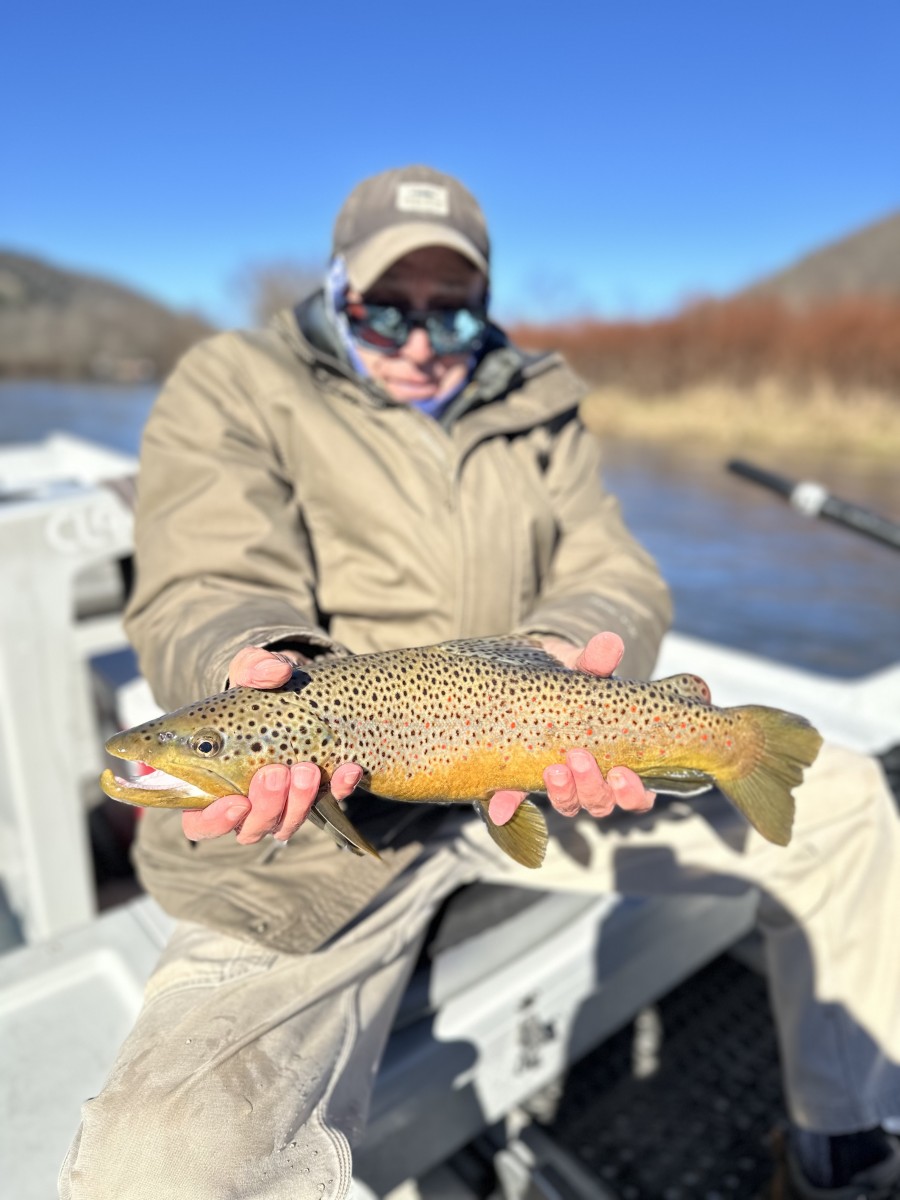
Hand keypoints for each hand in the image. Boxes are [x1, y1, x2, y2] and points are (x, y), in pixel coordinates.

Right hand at [182, 647, 362, 843]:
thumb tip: (273, 672)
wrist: (298, 690)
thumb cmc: (259, 688)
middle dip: (266, 805)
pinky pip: (330, 803)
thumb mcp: (250, 671)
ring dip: (299, 802)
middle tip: (275, 773)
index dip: (215, 821)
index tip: (236, 802)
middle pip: (250, 828)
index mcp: (211, 784)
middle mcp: (246, 803)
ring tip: (307, 769)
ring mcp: (282, 804)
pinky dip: (339, 789)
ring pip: (287, 824)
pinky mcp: (318, 794)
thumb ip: (254, 668)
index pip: (200, 823)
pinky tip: (348, 768)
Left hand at [488, 632, 655, 826]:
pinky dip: (509, 805)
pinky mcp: (524, 779)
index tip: (621, 772)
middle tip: (578, 758)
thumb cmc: (576, 679)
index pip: (636, 796)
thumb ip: (598, 661)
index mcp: (620, 762)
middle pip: (600, 802)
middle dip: (591, 786)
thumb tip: (610, 643)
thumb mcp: (587, 669)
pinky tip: (501, 806)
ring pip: (569, 804)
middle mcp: (593, 781)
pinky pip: (517, 800)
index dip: (631, 793)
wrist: (538, 677)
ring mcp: (561, 783)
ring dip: (562, 793)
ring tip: (552, 770)